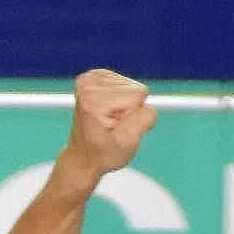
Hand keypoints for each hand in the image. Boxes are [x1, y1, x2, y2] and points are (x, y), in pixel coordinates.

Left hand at [61, 68, 155, 184]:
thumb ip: (143, 119)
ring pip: (131, 85)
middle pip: (135, 87)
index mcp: (94, 98)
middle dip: (129, 109)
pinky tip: (108, 111)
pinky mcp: (96, 77)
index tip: (116, 127)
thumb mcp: (126, 143)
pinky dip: (120, 99)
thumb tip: (149, 104)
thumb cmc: (104, 153)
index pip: (138, 94)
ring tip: (109, 119)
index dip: (133, 114)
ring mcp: (91, 78)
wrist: (83, 156)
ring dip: (124, 105)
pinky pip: (124, 83)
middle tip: (112, 124)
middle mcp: (89, 82)